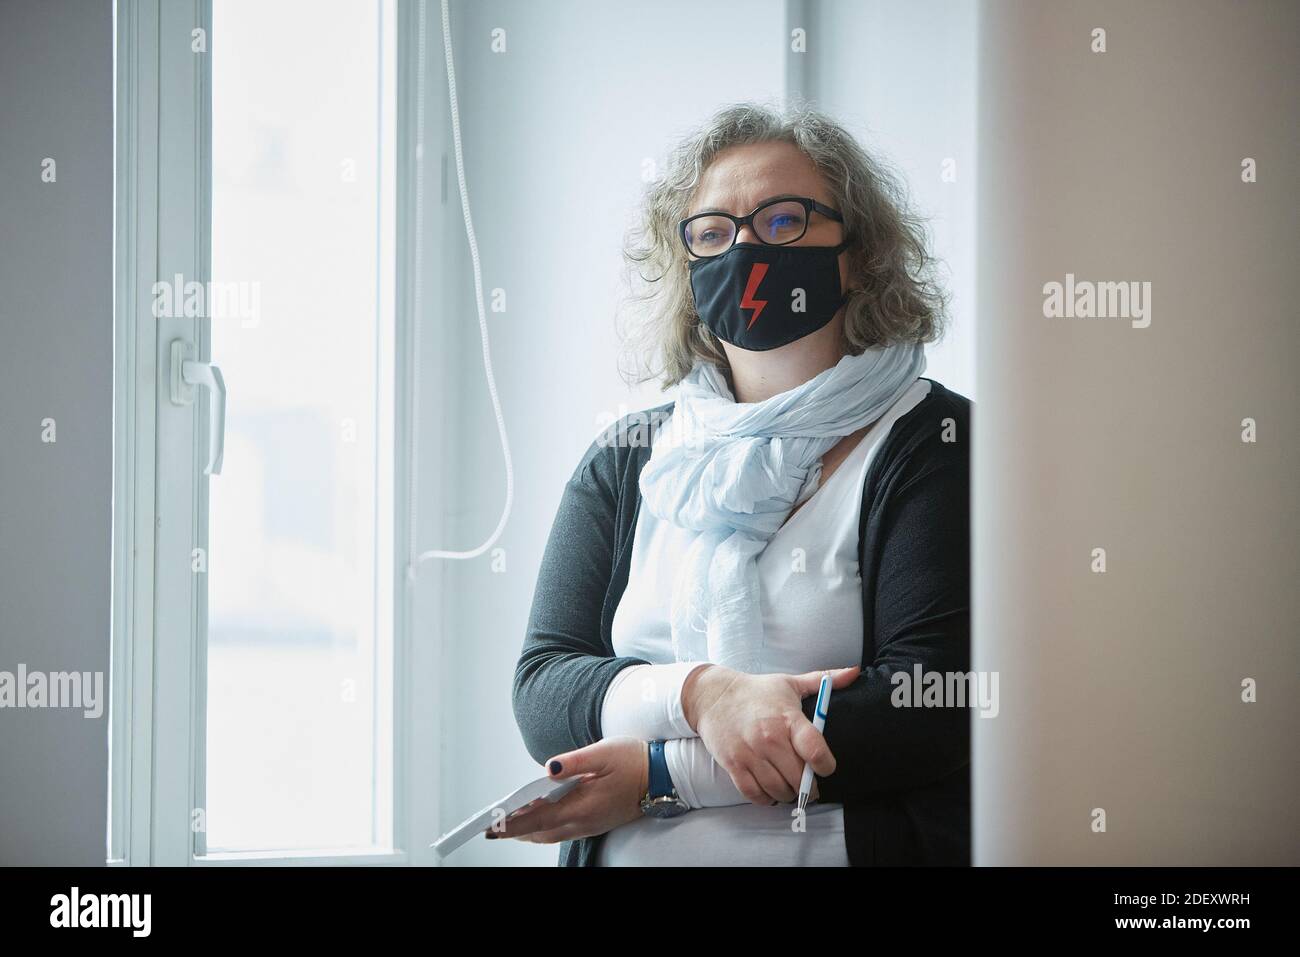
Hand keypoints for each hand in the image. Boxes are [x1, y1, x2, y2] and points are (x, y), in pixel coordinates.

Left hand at [487, 737, 648, 843]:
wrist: (664, 776)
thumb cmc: (634, 761)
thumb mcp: (602, 754)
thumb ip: (572, 763)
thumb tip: (547, 769)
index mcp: (581, 807)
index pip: (536, 820)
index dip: (511, 823)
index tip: (491, 825)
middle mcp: (583, 822)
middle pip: (539, 832)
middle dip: (514, 829)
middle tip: (492, 826)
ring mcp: (590, 825)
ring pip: (550, 834)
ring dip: (529, 829)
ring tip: (509, 821)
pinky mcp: (595, 822)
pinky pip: (563, 830)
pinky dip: (545, 826)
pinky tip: (539, 816)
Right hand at [682, 664, 858, 804]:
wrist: (713, 696)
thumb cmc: (757, 691)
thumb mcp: (790, 682)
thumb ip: (824, 680)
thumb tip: (855, 672)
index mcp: (787, 718)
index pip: (814, 750)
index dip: (826, 766)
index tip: (826, 768)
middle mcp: (769, 738)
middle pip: (798, 777)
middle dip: (808, 787)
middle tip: (810, 785)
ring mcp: (750, 753)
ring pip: (778, 789)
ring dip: (788, 794)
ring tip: (791, 787)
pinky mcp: (733, 764)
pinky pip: (754, 794)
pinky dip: (766, 799)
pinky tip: (771, 791)